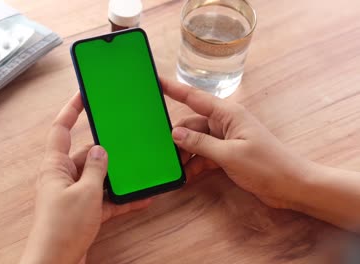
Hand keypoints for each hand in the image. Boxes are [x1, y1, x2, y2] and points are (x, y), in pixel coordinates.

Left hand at [19, 93, 150, 263]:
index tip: (83, 94)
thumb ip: (96, 169)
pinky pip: (104, 198)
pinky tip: (140, 198)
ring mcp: (73, 194)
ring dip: (117, 178)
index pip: (61, 129)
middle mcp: (62, 177)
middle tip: (125, 143)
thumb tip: (101, 150)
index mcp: (55, 166)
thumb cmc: (62, 228)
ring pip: (98, 178)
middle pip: (86, 155)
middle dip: (107, 152)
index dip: (71, 110)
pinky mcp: (82, 211)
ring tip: (138, 172)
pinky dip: (119, 199)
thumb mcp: (86, 193)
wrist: (56, 263)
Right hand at [161, 79, 310, 209]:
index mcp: (227, 114)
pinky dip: (195, 164)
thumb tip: (174, 134)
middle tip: (161, 153)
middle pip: (191, 125)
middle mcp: (224, 122)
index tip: (155, 80)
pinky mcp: (227, 154)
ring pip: (196, 141)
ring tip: (173, 169)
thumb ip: (200, 143)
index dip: (173, 89)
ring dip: (185, 154)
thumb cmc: (265, 165)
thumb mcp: (229, 155)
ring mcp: (225, 139)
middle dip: (176, 138)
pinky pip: (204, 155)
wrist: (292, 186)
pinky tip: (185, 176)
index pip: (194, 97)